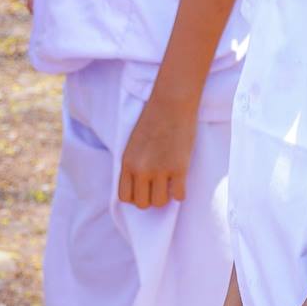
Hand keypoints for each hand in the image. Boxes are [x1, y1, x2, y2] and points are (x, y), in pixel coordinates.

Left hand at [119, 92, 196, 208]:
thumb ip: (134, 164)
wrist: (172, 101)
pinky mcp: (179, 168)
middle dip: (150, 198)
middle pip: (142, 204)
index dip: (135, 197)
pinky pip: (179, 196)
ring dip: (165, 196)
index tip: (144, 190)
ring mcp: (160, 170)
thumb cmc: (154, 118)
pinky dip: (181, 192)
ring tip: (170, 183)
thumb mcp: (134, 143)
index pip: (125, 197)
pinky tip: (181, 180)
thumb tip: (139, 186)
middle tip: (159, 186)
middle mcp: (141, 169)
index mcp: (127, 162)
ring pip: (159, 203)